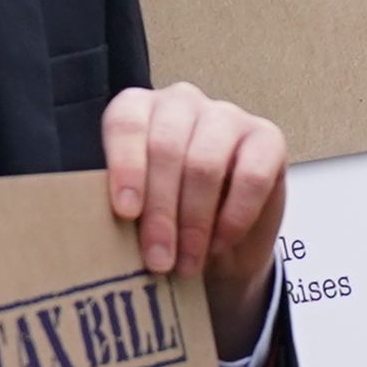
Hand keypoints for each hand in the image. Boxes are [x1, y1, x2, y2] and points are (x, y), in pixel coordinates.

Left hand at [101, 82, 291, 352]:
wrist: (218, 241)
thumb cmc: (166, 219)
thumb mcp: (135, 213)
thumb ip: (122, 209)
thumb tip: (99, 235)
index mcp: (138, 109)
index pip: (126, 123)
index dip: (125, 166)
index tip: (124, 212)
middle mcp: (181, 103)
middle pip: (166, 148)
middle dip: (160, 212)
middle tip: (158, 260)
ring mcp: (227, 116)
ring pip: (206, 163)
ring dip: (195, 222)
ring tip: (186, 263)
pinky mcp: (267, 138)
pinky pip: (251, 176)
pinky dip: (234, 217)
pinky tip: (219, 243)